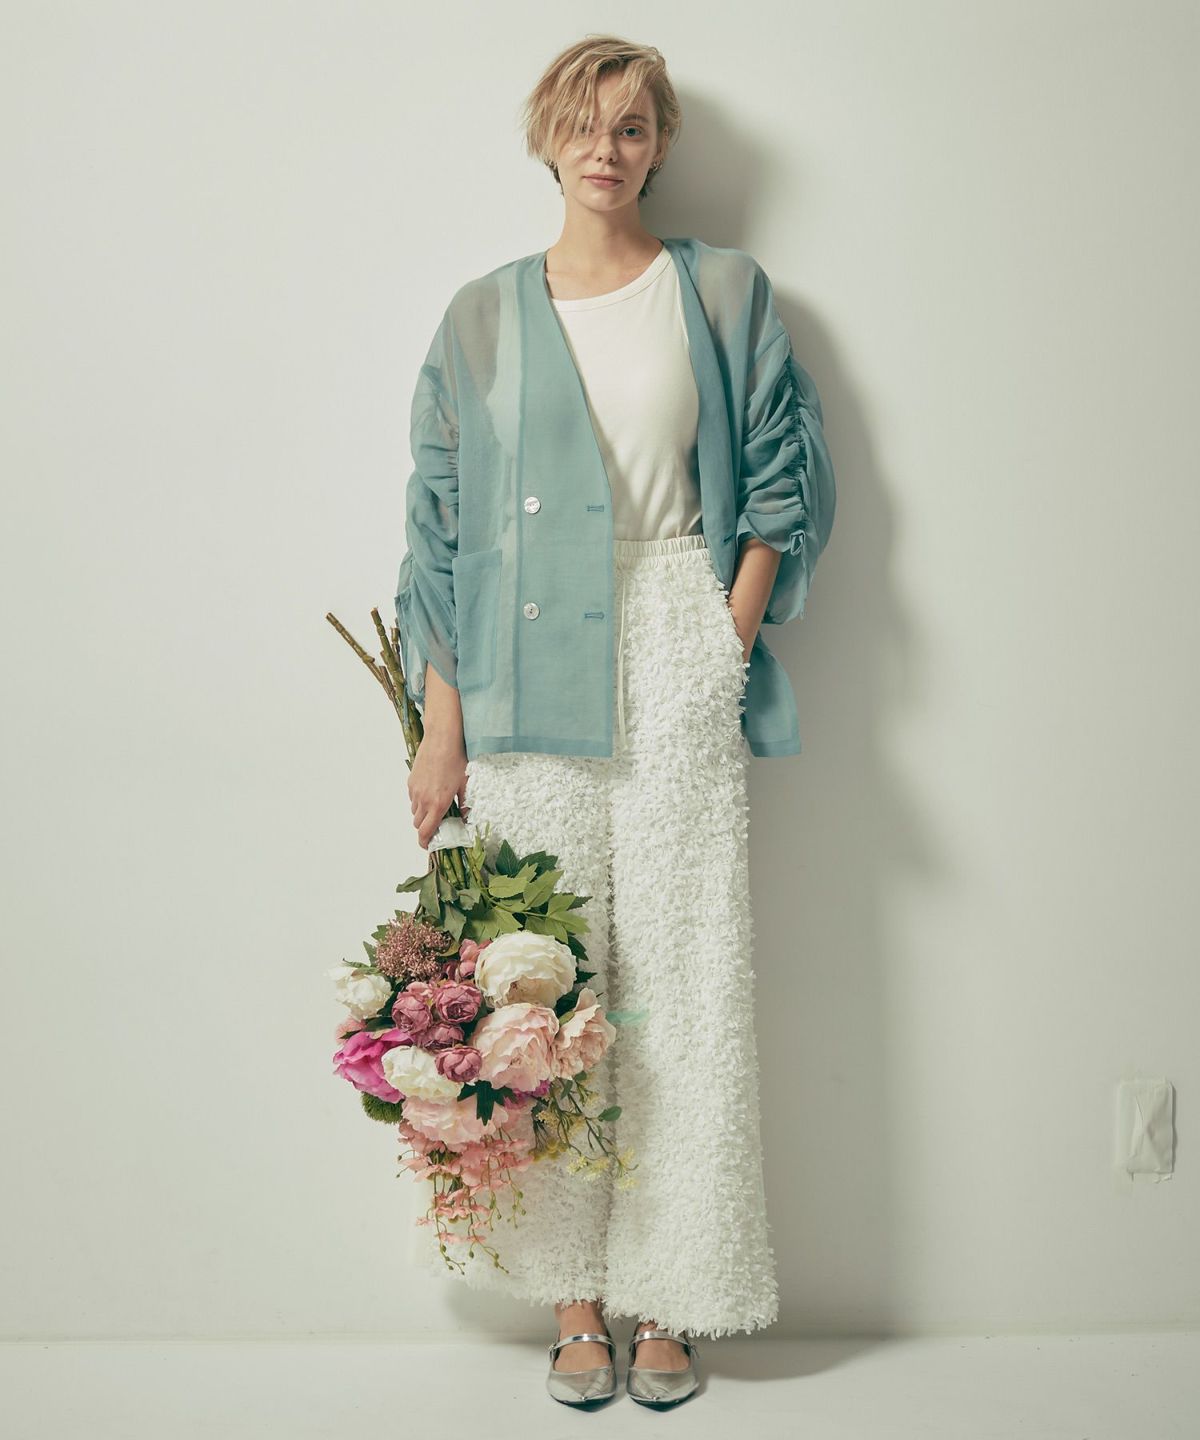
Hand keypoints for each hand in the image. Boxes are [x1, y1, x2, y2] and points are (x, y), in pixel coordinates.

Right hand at [408, 731, 469, 848]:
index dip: (425, 842)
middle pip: (418, 824)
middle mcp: (423, 800)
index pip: (425, 832)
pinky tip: (431, 789)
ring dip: (423, 813)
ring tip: (435, 804)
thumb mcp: (466, 784)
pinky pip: (413, 797)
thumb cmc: (457, 760)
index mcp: (437, 804)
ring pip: (415, 810)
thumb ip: (466, 805)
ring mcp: (415, 790)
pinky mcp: (411, 781)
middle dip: (426, 827)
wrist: (442, 739)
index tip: (428, 845)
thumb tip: (467, 818)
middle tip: (438, 823)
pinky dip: (419, 799)